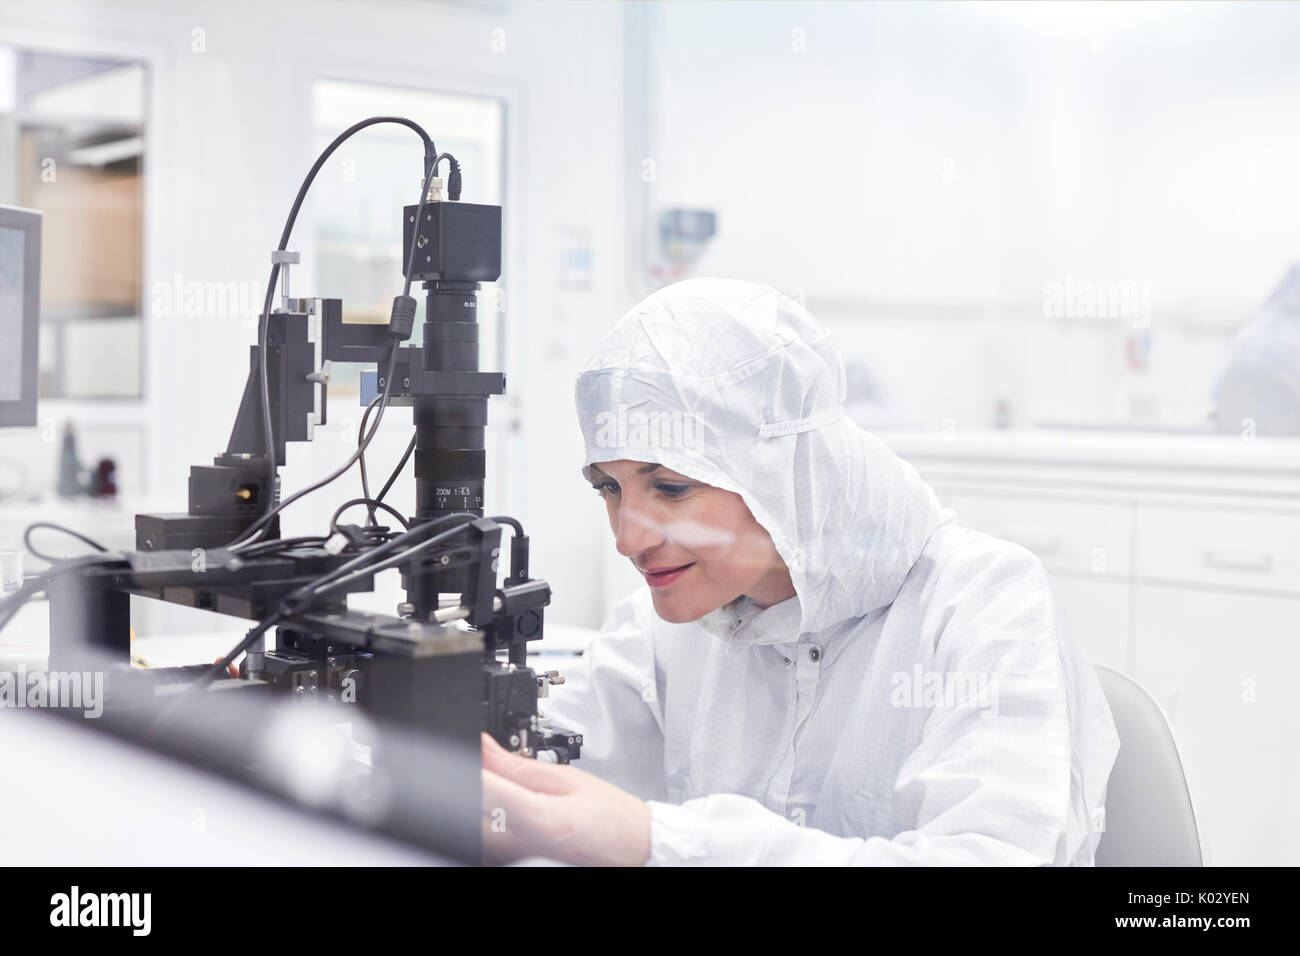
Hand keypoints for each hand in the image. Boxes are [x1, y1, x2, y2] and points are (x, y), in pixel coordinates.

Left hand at [480, 733, 650, 866]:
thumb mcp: (568, 777)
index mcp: (540, 818)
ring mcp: (517, 858)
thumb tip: (485, 747)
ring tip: (510, 789)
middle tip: (492, 767)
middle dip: (474, 783)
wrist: (634, 846)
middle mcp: (523, 845)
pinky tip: (508, 809)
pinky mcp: (515, 863)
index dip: (471, 765)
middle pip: (472, 809)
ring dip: (482, 802)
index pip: (483, 787)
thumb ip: (519, 765)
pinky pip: (487, 841)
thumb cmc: (611, 816)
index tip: (472, 751)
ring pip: (475, 826)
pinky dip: (488, 821)